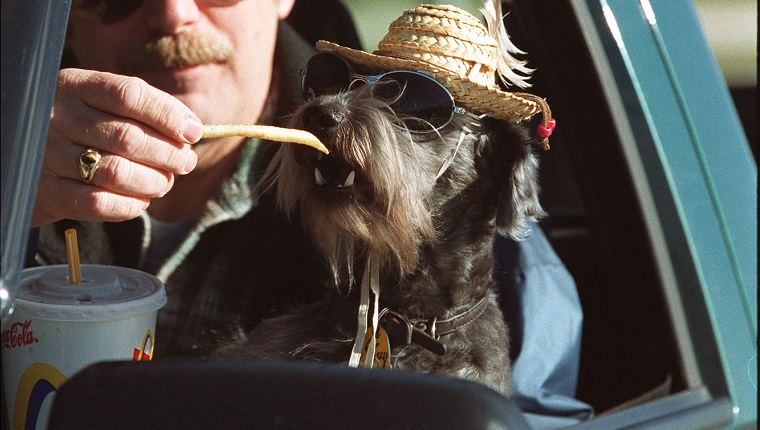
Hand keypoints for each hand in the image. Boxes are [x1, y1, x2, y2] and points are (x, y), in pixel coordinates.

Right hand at [31, 69, 201, 226]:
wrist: (17, 153)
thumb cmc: (75, 127)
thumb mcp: (97, 103)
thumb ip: (142, 108)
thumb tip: (192, 128)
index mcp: (75, 86)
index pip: (130, 94)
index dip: (168, 115)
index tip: (192, 133)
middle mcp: (58, 117)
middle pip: (128, 137)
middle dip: (169, 154)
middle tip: (185, 163)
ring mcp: (48, 154)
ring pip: (117, 172)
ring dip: (153, 182)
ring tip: (165, 182)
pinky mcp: (46, 191)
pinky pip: (97, 203)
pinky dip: (129, 205)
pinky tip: (141, 201)